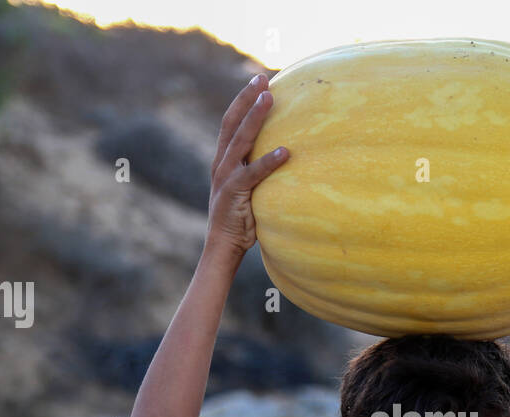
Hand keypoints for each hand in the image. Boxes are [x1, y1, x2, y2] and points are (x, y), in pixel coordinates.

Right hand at [206, 74, 289, 257]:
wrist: (223, 245)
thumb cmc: (242, 217)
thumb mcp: (250, 188)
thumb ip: (259, 171)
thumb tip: (287, 157)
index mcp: (224, 159)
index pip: (231, 122)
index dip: (243, 100)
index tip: (259, 81)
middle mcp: (222, 163)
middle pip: (233, 123)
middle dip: (247, 99)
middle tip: (263, 78)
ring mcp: (226, 176)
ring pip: (240, 140)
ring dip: (255, 118)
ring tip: (271, 99)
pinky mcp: (234, 193)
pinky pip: (252, 173)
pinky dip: (269, 162)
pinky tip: (285, 151)